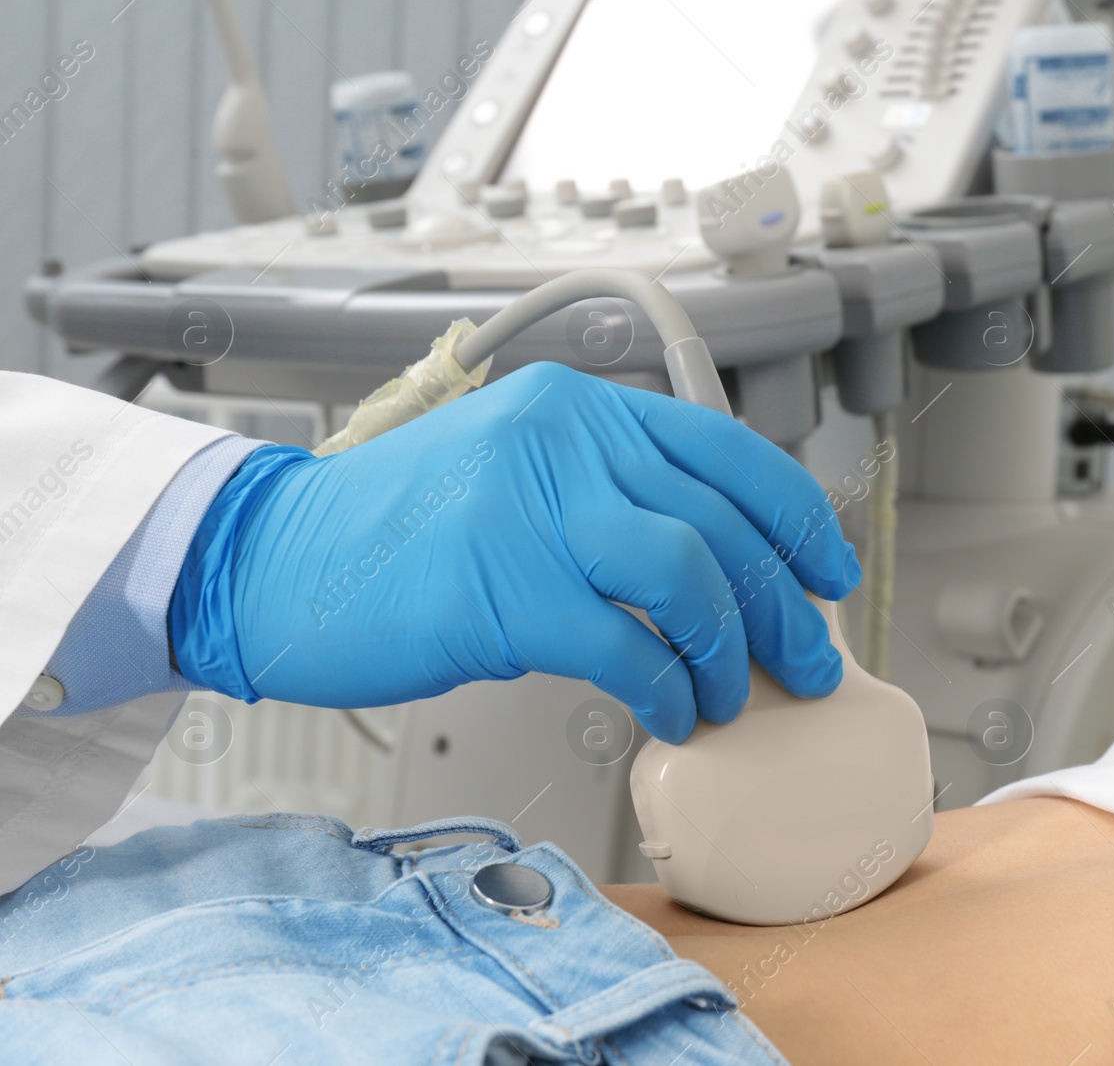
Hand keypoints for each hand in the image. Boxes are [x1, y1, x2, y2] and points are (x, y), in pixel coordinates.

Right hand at [170, 363, 859, 742]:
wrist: (274, 562)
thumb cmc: (397, 534)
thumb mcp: (515, 476)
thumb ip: (610, 498)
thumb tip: (720, 571)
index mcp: (574, 409)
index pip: (725, 450)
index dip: (796, 517)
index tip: (830, 571)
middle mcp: (559, 442)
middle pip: (722, 522)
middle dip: (784, 605)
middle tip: (810, 660)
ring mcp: (527, 511)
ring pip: (689, 578)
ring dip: (731, 651)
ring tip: (729, 694)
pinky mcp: (499, 592)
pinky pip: (626, 647)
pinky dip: (666, 689)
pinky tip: (669, 712)